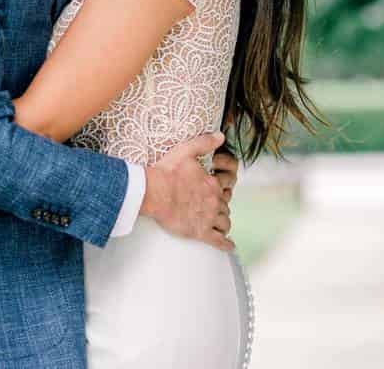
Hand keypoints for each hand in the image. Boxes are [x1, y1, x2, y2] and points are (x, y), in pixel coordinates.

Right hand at [143, 132, 233, 251]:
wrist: (154, 193)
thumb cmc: (167, 172)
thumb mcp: (186, 150)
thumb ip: (205, 142)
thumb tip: (221, 136)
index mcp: (212, 184)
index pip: (225, 189)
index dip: (222, 190)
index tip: (218, 192)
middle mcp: (214, 201)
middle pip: (225, 206)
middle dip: (221, 207)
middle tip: (215, 209)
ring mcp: (208, 217)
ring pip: (225, 222)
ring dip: (224, 223)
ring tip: (221, 226)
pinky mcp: (200, 232)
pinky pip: (219, 241)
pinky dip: (226, 244)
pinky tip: (230, 246)